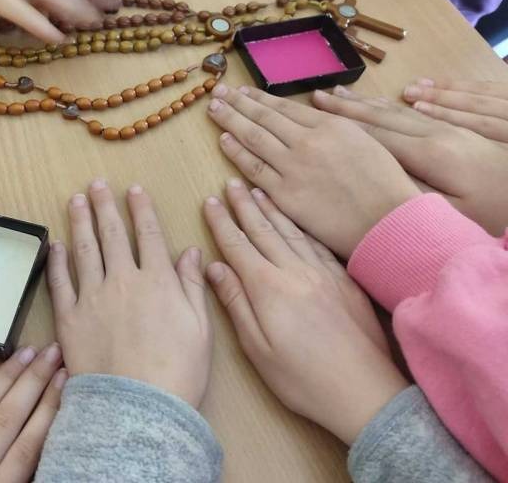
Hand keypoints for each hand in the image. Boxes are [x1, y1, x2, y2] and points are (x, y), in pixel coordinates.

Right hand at [0, 344, 65, 482]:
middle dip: (33, 385)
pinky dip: (46, 454)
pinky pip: (28, 481)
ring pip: (25, 450)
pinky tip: (61, 432)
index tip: (25, 354)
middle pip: (6, 423)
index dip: (4, 380)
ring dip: (48, 412)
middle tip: (55, 354)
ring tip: (64, 382)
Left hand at [46, 179, 211, 407]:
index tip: (133, 189)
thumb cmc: (178, 372)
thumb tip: (190, 252)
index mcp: (157, 281)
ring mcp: (93, 298)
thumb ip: (192, 286)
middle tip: (96, 185)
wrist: (138, 409)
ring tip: (76, 200)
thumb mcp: (200, 328)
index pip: (148, 234)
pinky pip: (61, 283)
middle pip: (112, 234)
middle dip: (105, 205)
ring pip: (84, 250)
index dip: (141, 208)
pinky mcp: (69, 319)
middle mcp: (123, 280)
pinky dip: (57, 261)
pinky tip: (56, 245)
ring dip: (80, 222)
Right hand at [203, 181, 406, 444]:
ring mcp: (324, 273)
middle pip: (263, 230)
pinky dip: (301, 226)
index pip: (238, 246)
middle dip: (244, 205)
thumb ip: (236, 303)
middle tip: (231, 184)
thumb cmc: (304, 379)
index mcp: (269, 288)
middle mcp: (296, 272)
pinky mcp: (345, 281)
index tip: (210, 202)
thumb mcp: (257, 349)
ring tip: (258, 191)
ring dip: (271, 209)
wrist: (365, 392)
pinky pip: (317, 243)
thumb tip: (214, 267)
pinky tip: (296, 219)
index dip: (222, 223)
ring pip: (291, 232)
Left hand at [207, 84, 420, 257]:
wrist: (391, 221)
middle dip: (239, 102)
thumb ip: (339, 125)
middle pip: (265, 117)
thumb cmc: (387, 185)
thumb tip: (317, 106)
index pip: (286, 108)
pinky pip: (254, 169)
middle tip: (220, 91)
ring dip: (230, 120)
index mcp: (332, 125)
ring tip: (214, 108)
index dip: (261, 99)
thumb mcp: (369, 141)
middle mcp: (309, 141)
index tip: (244, 92)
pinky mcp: (285, 194)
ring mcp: (294, 167)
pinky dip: (236, 152)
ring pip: (254, 137)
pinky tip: (223, 140)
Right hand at [313, 85, 507, 234]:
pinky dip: (425, 95)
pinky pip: (445, 104)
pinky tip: (414, 90)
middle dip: (352, 105)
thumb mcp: (449, 213)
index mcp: (429, 154)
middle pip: (387, 115)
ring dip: (379, 100)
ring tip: (353, 91)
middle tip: (323, 94)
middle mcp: (441, 132)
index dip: (342, 120)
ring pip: (412, 109)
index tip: (316, 107)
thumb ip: (409, 189)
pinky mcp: (478, 130)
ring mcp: (460, 128)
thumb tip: (374, 169)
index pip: (374, 132)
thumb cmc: (498, 214)